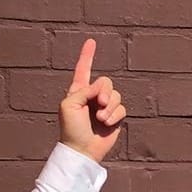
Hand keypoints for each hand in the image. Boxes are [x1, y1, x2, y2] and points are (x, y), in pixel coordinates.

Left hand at [58, 37, 124, 162]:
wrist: (82, 150)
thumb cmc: (71, 128)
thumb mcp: (69, 105)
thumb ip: (84, 90)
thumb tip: (102, 89)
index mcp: (78, 91)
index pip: (83, 69)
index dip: (87, 55)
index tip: (91, 41)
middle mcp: (92, 96)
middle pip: (106, 81)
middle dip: (104, 92)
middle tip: (99, 103)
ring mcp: (105, 107)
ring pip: (116, 95)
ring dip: (109, 107)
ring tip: (101, 118)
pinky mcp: (115, 117)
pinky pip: (122, 108)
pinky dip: (115, 115)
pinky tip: (106, 124)